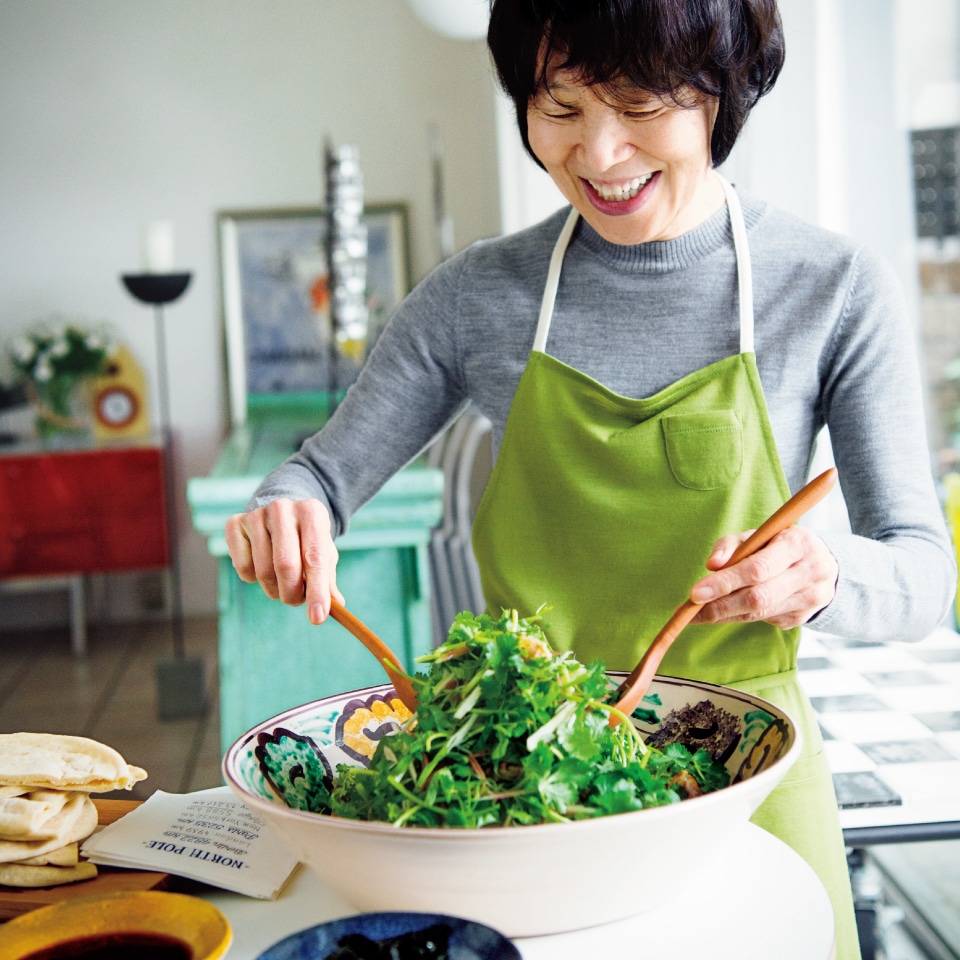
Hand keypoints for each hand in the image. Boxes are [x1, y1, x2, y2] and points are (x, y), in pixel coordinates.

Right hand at [224, 498, 343, 624]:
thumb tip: (336, 606)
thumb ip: (328, 580)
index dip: (317, 591)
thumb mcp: (323, 553)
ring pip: (263, 571)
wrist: (282, 513)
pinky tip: (261, 567)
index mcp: (311, 512)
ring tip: (282, 583)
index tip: (318, 618)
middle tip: (296, 601)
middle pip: (286, 565)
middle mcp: (282, 509)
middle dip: (292, 593)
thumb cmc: (307, 539)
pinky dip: (253, 578)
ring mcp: (256, 515)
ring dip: (274, 589)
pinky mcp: (234, 524)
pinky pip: (242, 568)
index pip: (315, 558)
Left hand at [688, 525, 837, 628]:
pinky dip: (739, 616)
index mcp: (798, 544)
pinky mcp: (802, 617)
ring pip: (760, 612)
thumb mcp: (757, 535)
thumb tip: (711, 565)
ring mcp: (810, 599)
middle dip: (720, 605)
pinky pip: (763, 619)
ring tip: (698, 614)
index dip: (725, 582)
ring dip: (725, 615)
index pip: (758, 568)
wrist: (822, 564)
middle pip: (759, 596)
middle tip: (690, 611)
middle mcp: (810, 572)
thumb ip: (731, 545)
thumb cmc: (778, 544)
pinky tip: (725, 611)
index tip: (695, 593)